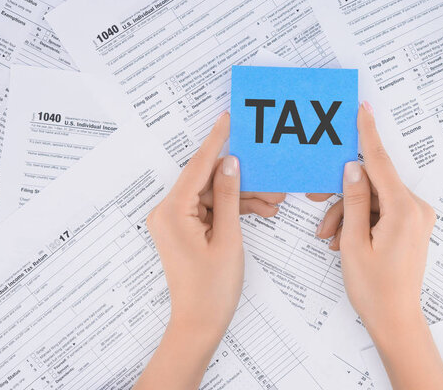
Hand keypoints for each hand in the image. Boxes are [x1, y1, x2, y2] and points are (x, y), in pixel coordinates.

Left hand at [135, 112, 280, 389]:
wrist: (199, 324)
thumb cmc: (211, 289)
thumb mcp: (227, 238)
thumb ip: (229, 197)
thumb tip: (230, 164)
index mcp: (172, 211)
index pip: (197, 167)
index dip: (216, 141)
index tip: (228, 119)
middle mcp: (168, 211)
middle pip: (208, 181)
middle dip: (242, 180)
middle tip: (271, 180)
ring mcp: (175, 220)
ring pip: (214, 195)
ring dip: (242, 197)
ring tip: (273, 201)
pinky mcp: (185, 228)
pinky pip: (211, 209)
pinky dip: (233, 210)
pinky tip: (261, 211)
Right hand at [326, 102, 442, 388]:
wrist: (396, 320)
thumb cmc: (374, 289)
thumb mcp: (354, 242)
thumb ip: (352, 201)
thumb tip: (352, 169)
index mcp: (404, 210)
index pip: (380, 163)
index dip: (368, 135)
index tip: (363, 110)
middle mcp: (415, 209)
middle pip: (372, 185)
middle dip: (342, 196)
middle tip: (314, 202)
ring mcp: (415, 218)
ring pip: (372, 200)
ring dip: (347, 214)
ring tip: (330, 238)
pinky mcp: (410, 226)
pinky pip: (380, 211)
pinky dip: (359, 221)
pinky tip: (343, 240)